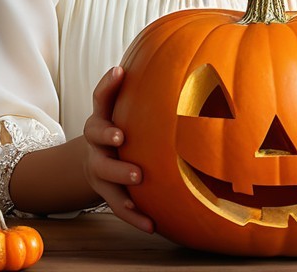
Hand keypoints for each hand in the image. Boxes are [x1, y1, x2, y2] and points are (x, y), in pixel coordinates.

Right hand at [83, 66, 153, 233]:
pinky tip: (152, 225)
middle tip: (122, 137)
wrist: (97, 165)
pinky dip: (133, 215)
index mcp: (103, 117)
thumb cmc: (126, 131)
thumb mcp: (129, 113)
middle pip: (94, 134)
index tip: (120, 71)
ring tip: (138, 177)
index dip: (108, 84)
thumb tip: (201, 70)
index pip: (101, 97)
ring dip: (119, 174)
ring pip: (103, 172)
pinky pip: (118, 205)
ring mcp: (98, 167)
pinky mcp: (106, 192)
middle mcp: (96, 141)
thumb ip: (151, 95)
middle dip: (107, 134)